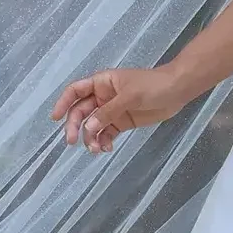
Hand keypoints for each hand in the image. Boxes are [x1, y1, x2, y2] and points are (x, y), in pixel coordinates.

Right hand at [50, 65, 185, 154]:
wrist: (178, 90)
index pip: (76, 91)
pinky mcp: (122, 122)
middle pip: (81, 111)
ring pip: (93, 125)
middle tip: (72, 141)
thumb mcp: (130, 96)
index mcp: (102, 82)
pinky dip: (104, 141)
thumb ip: (109, 111)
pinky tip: (107, 148)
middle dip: (75, 126)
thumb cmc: (153, 85)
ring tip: (95, 149)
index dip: (63, 102)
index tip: (55, 118)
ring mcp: (112, 110)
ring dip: (90, 138)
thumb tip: (89, 126)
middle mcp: (103, 96)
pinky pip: (106, 133)